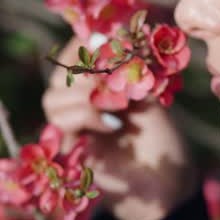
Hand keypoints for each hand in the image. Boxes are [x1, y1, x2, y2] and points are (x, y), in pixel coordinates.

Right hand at [42, 36, 196, 219]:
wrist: (166, 182)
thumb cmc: (161, 139)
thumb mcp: (149, 96)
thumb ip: (129, 69)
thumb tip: (109, 36)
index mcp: (95, 87)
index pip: (72, 56)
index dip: (81, 44)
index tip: (103, 37)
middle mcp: (78, 106)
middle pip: (58, 75)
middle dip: (83, 68)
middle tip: (113, 72)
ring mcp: (71, 130)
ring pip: (52, 99)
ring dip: (84, 94)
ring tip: (117, 104)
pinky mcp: (69, 152)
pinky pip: (61, 124)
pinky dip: (86, 116)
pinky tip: (113, 123)